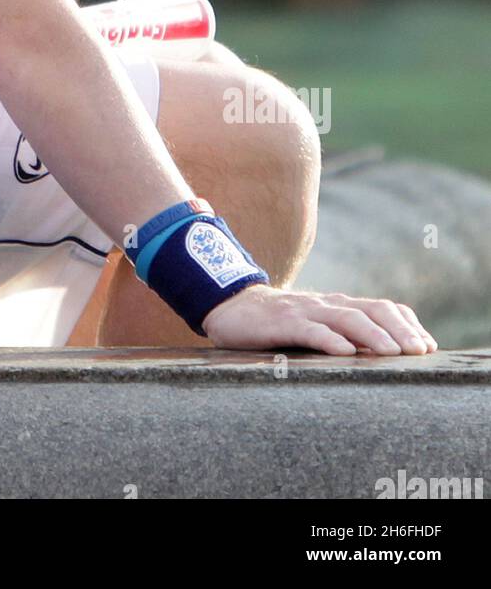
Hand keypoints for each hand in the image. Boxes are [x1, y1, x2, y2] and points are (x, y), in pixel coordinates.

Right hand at [201, 285, 436, 355]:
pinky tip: (345, 352)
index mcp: (338, 305)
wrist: (231, 308)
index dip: (408, 325)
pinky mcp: (283, 322)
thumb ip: (343, 333)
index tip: (427, 346)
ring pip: (347, 317)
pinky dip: (330, 340)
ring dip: (374, 335)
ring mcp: (306, 310)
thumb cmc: (278, 324)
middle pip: (373, 309)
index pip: (382, 307)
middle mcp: (327, 304)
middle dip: (401, 330)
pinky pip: (311, 330)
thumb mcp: (315, 325)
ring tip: (393, 353)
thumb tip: (380, 355)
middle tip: (420, 352)